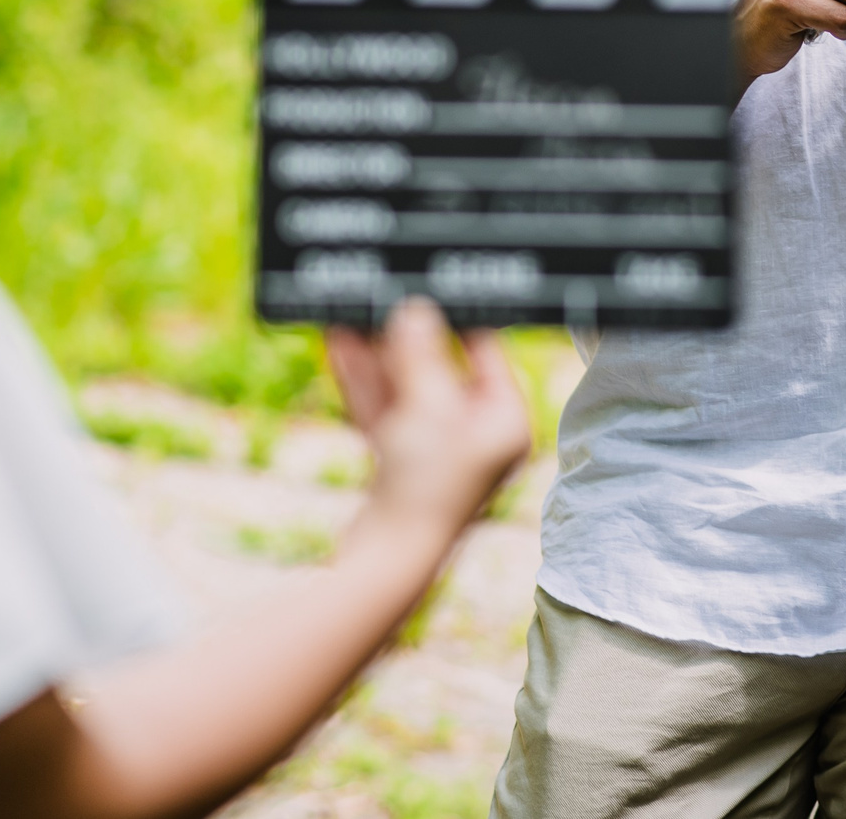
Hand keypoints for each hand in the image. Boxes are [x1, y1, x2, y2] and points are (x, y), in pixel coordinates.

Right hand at [325, 300, 532, 539]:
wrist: (385, 558)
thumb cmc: (426, 488)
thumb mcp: (427, 406)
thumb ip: (421, 353)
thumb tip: (415, 309)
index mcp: (505, 422)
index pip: (486, 354)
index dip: (458, 318)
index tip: (431, 287)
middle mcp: (476, 435)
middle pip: (440, 368)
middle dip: (404, 334)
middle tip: (383, 296)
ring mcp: (436, 451)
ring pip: (404, 386)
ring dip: (376, 352)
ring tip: (352, 311)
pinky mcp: (400, 462)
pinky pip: (383, 408)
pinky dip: (363, 380)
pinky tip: (340, 342)